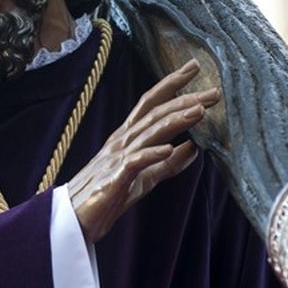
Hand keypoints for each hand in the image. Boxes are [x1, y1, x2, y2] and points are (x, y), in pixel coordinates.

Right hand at [68, 60, 219, 242]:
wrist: (73, 219)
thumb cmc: (106, 196)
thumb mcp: (144, 178)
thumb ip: (168, 163)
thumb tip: (195, 148)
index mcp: (128, 137)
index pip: (151, 103)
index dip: (172, 84)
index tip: (193, 67)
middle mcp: (122, 141)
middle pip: (155, 113)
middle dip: (184, 100)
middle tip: (213, 92)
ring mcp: (116, 158)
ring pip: (148, 133)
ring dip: (175, 121)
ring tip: (199, 111)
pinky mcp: (113, 179)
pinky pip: (134, 163)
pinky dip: (152, 154)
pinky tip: (170, 148)